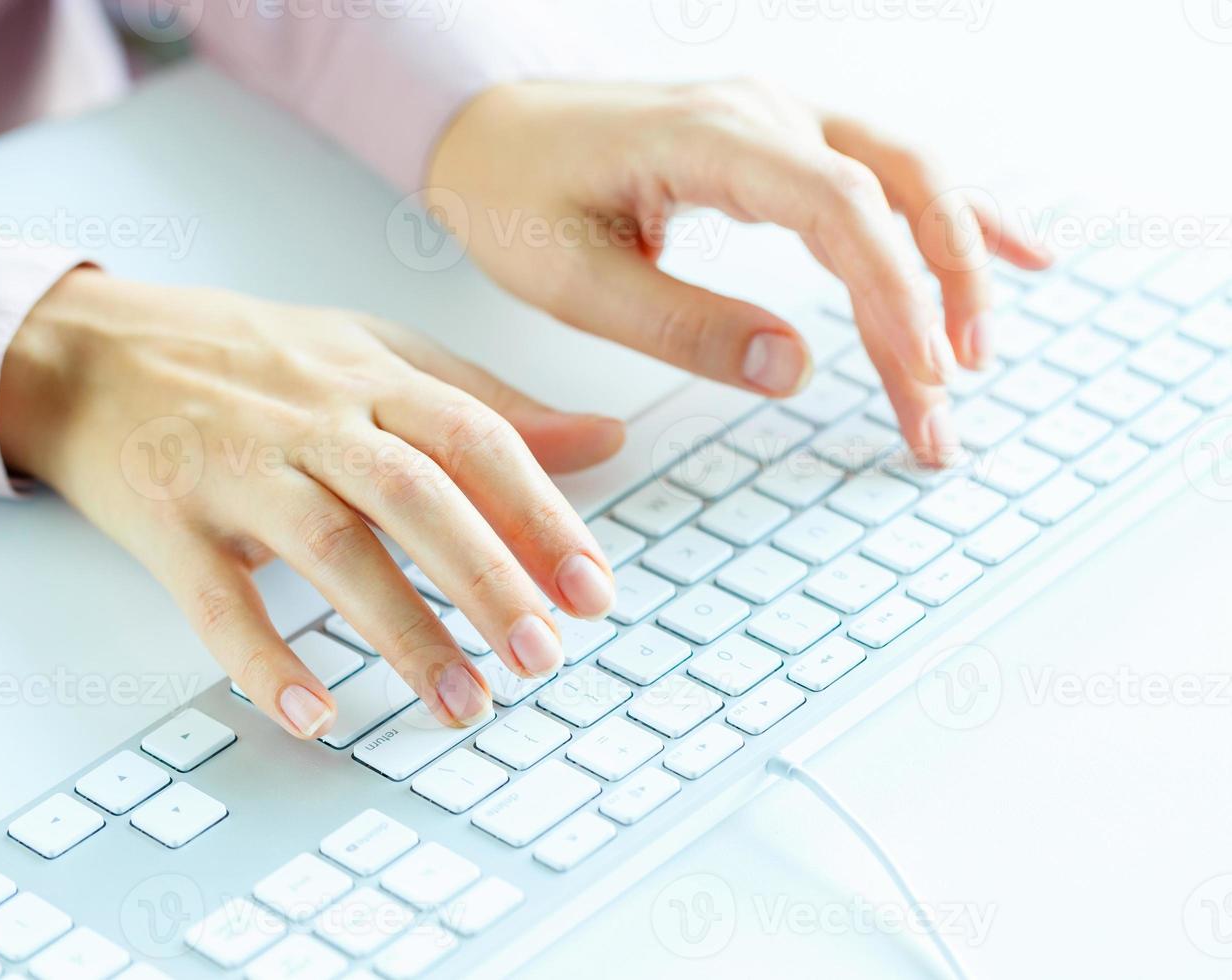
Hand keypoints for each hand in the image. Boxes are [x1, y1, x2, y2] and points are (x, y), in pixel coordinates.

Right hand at [0, 270, 623, 737]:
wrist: (87, 351)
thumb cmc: (245, 359)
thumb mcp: (372, 353)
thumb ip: (485, 400)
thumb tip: (605, 436)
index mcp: (370, 378)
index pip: (475, 438)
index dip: (542, 514)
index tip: (592, 589)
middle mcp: (310, 418)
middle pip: (415, 495)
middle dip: (489, 579)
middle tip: (543, 658)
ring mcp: (235, 468)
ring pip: (330, 548)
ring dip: (403, 631)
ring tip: (461, 702)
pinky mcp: (166, 521)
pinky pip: (216, 599)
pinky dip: (264, 659)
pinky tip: (315, 712)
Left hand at [430, 78, 1053, 464]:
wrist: (484, 131)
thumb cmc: (514, 197)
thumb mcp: (575, 280)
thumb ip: (683, 323)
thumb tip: (796, 369)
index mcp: (710, 137)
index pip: (840, 208)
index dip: (894, 293)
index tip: (921, 377)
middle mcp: (763, 111)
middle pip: (895, 189)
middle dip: (940, 295)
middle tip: (949, 400)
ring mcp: (779, 117)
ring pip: (907, 175)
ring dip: (956, 259)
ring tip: (982, 350)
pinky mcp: (781, 140)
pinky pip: (888, 170)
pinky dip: (951, 217)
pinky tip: (1015, 253)